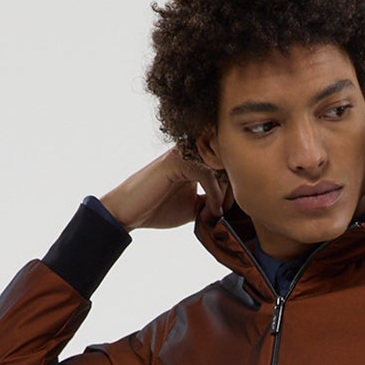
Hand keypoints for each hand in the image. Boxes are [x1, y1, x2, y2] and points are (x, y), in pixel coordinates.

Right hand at [100, 143, 228, 230]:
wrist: (129, 213)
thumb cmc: (158, 208)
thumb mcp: (194, 206)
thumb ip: (212, 200)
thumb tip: (234, 204)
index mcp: (195, 158)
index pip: (227, 164)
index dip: (235, 188)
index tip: (232, 211)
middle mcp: (190, 150)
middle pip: (227, 163)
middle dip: (232, 192)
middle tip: (227, 214)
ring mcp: (183, 153)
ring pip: (219, 167)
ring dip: (224, 195)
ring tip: (216, 214)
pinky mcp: (175, 161)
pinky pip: (206, 173)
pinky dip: (214, 194)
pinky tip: (211, 211)